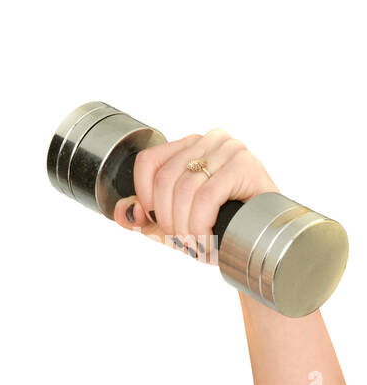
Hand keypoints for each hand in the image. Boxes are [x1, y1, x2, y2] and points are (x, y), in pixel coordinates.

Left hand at [112, 128, 278, 260]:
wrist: (263, 241)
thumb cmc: (220, 227)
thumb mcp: (173, 223)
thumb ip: (143, 218)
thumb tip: (120, 212)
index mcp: (188, 146)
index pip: (147, 162)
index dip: (143, 197)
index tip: (154, 223)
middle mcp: (208, 140)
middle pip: (164, 179)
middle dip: (167, 219)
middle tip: (181, 241)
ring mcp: (229, 149)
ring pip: (184, 189)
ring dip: (184, 226)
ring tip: (195, 244)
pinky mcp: (245, 164)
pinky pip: (206, 196)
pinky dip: (200, 224)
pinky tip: (207, 239)